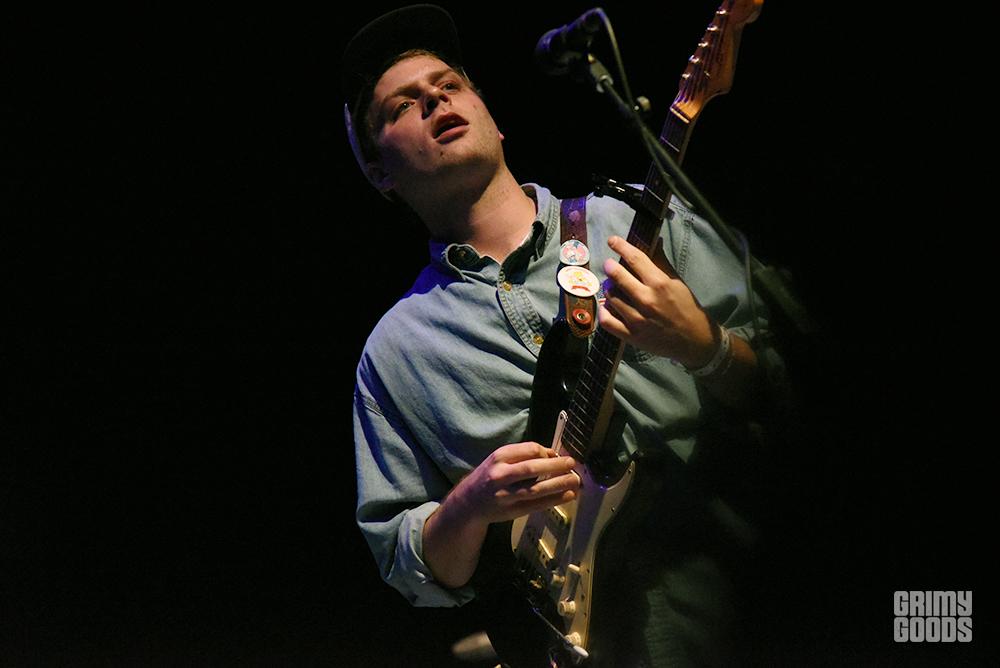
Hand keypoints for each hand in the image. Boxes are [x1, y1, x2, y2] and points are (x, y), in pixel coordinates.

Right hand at [448, 441, 578, 526]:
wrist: (468, 503)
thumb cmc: (489, 476)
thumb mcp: (499, 460)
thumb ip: (521, 455)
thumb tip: (552, 454)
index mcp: (499, 457)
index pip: (529, 449)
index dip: (546, 452)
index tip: (557, 455)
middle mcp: (500, 475)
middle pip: (532, 468)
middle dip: (556, 466)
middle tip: (572, 464)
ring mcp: (505, 495)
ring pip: (536, 489)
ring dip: (559, 484)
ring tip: (575, 481)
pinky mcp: (512, 511)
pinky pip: (537, 505)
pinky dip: (554, 500)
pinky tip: (568, 495)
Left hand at [598, 235, 716, 367]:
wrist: (694, 340)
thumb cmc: (686, 307)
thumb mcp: (677, 282)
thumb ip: (661, 262)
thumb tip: (654, 241)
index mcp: (659, 283)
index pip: (635, 259)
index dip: (621, 246)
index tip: (612, 241)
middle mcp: (647, 300)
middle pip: (618, 277)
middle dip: (610, 267)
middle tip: (609, 265)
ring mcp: (637, 320)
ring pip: (611, 297)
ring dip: (609, 288)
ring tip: (613, 287)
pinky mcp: (631, 336)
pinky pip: (607, 321)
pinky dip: (604, 312)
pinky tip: (607, 307)